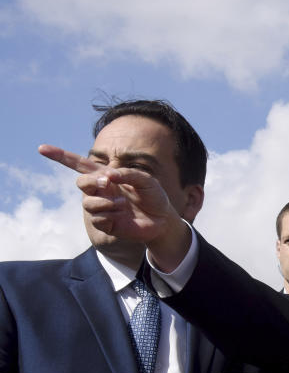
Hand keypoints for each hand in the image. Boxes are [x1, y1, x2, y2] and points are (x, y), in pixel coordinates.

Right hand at [37, 144, 190, 269]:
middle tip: (108, 183)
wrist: (163, 220)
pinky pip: (97, 218)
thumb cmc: (155, 197)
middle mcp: (102, 191)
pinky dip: (109, 215)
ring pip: (87, 202)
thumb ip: (128, 174)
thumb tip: (108, 175)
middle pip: (81, 183)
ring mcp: (102, 207)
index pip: (80, 165)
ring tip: (122, 205)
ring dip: (104, 201)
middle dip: (91, 182)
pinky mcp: (106, 223)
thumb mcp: (146, 180)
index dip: (61, 157)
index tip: (42, 149)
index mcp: (107, 177)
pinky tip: (121, 215)